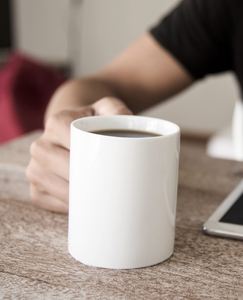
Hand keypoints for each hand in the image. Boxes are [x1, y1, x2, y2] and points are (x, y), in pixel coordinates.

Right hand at [26, 97, 131, 212]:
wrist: (73, 130)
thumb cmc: (95, 122)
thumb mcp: (107, 109)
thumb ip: (118, 110)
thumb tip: (127, 120)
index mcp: (57, 123)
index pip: (78, 147)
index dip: (98, 161)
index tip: (115, 168)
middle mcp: (40, 146)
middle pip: (69, 172)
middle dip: (94, 181)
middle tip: (117, 186)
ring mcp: (35, 169)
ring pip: (61, 191)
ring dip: (84, 197)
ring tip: (106, 196)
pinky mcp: (35, 189)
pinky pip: (54, 204)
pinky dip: (73, 207)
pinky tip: (88, 202)